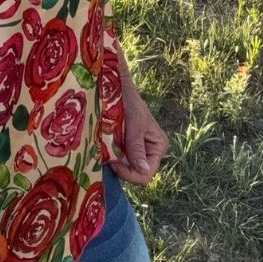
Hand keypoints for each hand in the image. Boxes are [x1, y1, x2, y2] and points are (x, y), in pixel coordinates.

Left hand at [107, 42, 169, 186]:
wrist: (115, 87)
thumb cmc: (128, 102)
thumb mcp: (133, 126)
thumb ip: (136, 148)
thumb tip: (144, 170)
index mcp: (158, 147)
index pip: (146, 174)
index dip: (129, 173)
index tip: (113, 161)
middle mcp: (150, 151)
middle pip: (135, 172)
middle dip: (120, 166)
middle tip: (107, 154)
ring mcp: (137, 149)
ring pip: (125, 167)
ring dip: (113, 160)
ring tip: (105, 147)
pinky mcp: (125, 146)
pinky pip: (118, 158)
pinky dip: (110, 155)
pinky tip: (103, 146)